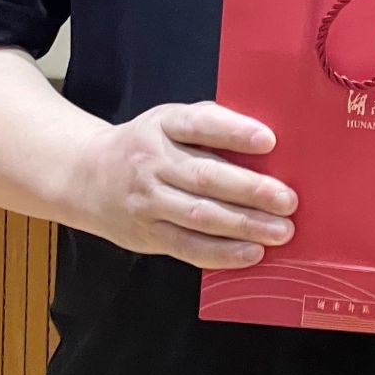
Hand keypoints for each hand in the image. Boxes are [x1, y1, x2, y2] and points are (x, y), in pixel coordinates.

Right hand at [65, 101, 297, 269]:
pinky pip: (187, 246)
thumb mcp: (170, 121)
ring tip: (280, 231)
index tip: (269, 140)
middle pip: (206, 176)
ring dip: (244, 226)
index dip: (234, 132)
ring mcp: (147, 201)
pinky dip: (221, 252)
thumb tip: (269, 144)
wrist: (85, 176)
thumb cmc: (147, 145)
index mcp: (164, 124)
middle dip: (251, 190)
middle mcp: (153, 162)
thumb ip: (210, 125)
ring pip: (200, 215)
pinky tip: (251, 253)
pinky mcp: (146, 234)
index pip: (200, 125)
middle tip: (288, 200)